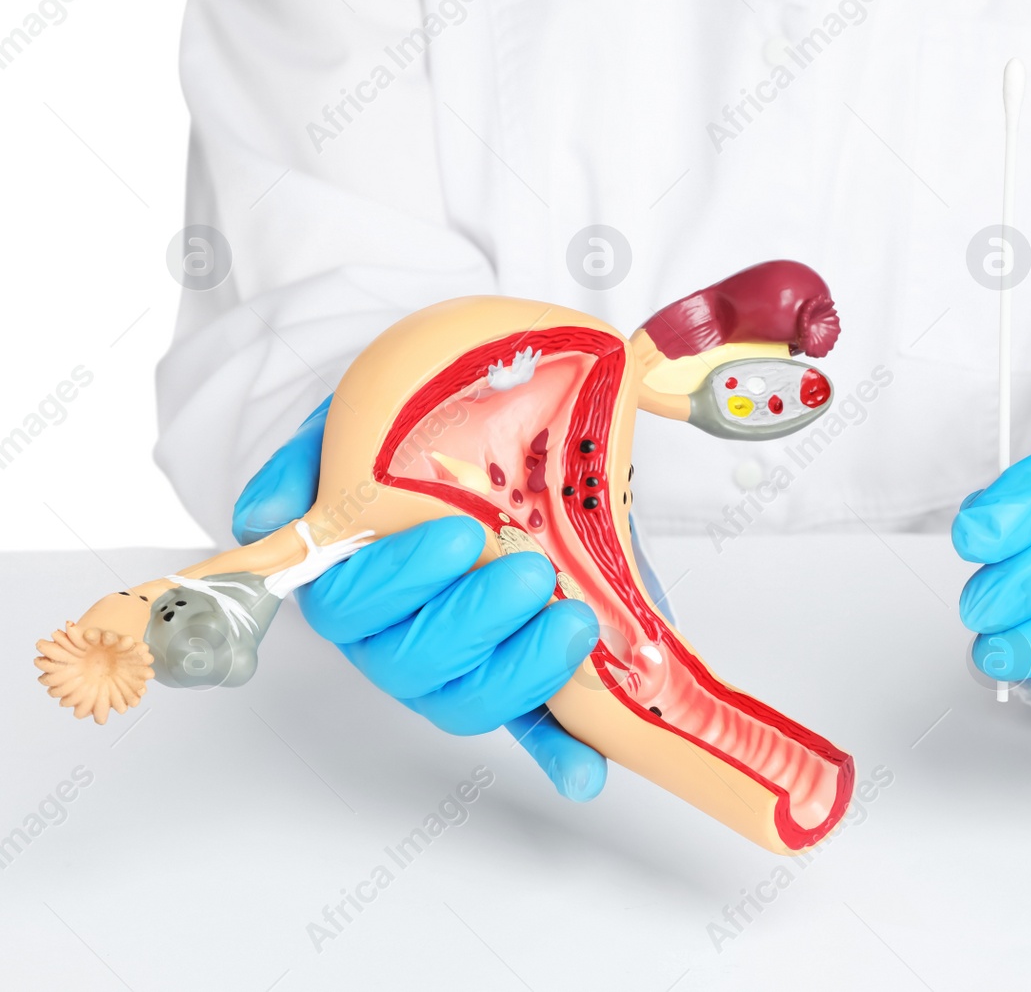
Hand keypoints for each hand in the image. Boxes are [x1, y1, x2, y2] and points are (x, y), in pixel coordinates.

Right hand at [233, 397, 607, 799]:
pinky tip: (587, 773)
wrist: (483, 453)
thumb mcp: (353, 432)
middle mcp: (395, 642)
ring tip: (574, 621)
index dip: (403, 577)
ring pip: (472, 698)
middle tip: (528, 571)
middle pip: (417, 660)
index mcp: (352, 589)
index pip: (353, 605)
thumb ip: (306, 464)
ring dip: (525, 670)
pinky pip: (532, 733)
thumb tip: (267, 515)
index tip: (458, 533)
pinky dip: (560, 754)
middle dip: (476, 618)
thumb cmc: (408, 452)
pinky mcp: (516, 684)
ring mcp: (457, 671)